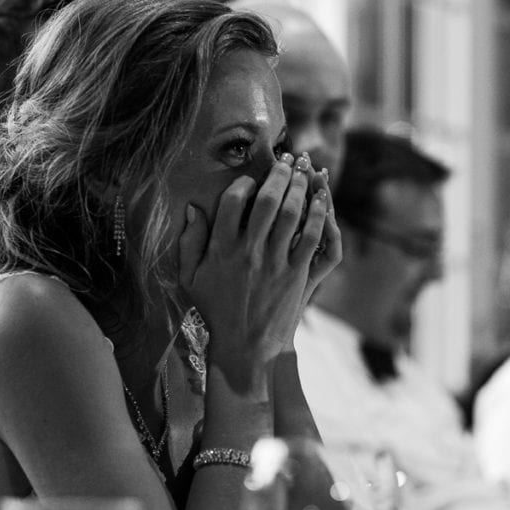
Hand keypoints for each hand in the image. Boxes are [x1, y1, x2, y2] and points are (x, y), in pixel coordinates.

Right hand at [177, 153, 339, 391]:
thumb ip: (190, 243)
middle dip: (277, 175)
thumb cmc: (215, 312)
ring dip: (298, 188)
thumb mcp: (191, 278)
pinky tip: (319, 201)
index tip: (250, 177)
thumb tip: (193, 209)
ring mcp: (274, 263)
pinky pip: (309, 238)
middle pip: (266, 201)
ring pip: (290, 214)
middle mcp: (248, 252)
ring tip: (303, 172)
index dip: (242, 184)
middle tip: (285, 160)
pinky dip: (316, 216)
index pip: (231, 202)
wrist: (244, 349)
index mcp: (221, 250)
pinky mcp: (295, 275)